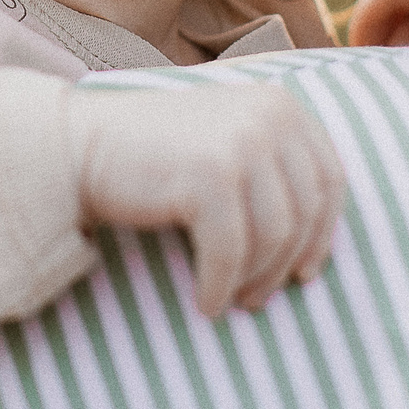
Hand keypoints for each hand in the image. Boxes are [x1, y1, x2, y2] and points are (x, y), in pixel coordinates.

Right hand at [67, 83, 345, 314]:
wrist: (77, 145)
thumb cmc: (153, 156)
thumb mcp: (226, 141)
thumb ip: (272, 164)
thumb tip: (320, 241)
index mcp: (281, 104)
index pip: (330, 179)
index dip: (322, 234)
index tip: (303, 272)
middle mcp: (269, 115)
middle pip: (306, 212)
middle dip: (286, 265)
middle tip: (259, 299)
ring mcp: (241, 142)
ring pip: (275, 236)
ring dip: (255, 280)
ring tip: (232, 301)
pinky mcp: (210, 175)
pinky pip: (231, 251)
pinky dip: (219, 285)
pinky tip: (205, 304)